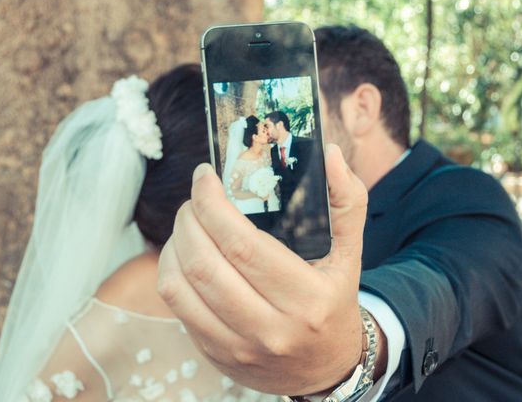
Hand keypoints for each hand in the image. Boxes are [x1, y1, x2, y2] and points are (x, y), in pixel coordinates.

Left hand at [157, 144, 367, 394]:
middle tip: (195, 197)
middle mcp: (271, 329)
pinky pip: (177, 307)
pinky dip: (171, 271)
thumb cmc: (335, 301)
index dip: (213, 204)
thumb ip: (346, 202)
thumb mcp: (351, 253)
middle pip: (205, 263)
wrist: (327, 367)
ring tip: (188, 222)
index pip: (242, 245)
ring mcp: (239, 348)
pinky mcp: (217, 354)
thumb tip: (331, 153)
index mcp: (307, 299)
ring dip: (174, 243)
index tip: (205, 177)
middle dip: (188, 218)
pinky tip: (184, 253)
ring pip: (182, 286)